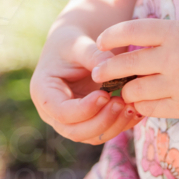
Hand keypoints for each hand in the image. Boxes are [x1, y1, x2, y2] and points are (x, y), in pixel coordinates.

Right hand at [31, 26, 140, 143]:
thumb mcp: (79, 44)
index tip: (104, 94)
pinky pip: (103, 131)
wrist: (74, 48)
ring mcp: (69, 121)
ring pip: (90, 136)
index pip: (62, 112)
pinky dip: (120, 125)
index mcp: (43, 92)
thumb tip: (111, 68)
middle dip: (101, 121)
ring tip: (131, 107)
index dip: (84, 109)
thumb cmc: (72, 42)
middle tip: (122, 103)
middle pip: (75, 131)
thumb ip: (93, 55)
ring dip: (113, 126)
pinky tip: (135, 110)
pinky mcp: (86, 122)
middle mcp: (53, 113)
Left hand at [94, 19, 178, 119]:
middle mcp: (176, 57)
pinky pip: (153, 110)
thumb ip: (167, 40)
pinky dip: (146, 107)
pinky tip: (147, 103)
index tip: (100, 41)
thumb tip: (133, 51)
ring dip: (128, 92)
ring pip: (136, 93)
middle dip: (108, 70)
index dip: (111, 36)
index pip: (132, 31)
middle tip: (99, 73)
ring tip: (128, 90)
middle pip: (127, 65)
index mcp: (178, 32)